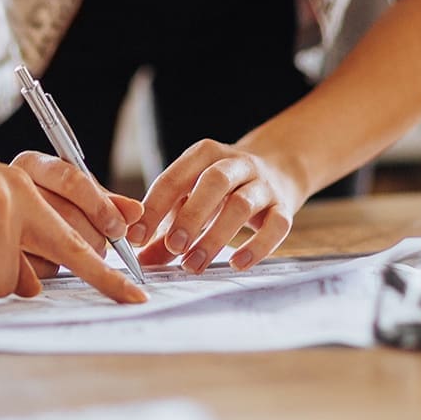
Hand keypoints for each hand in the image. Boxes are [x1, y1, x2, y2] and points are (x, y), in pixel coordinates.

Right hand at [6, 152, 143, 278]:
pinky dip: (47, 272)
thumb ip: (101, 199)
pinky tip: (45, 263)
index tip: (119, 227)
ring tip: (76, 256)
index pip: (72, 180)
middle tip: (104, 247)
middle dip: (96, 238)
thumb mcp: (64, 190)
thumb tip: (135, 214)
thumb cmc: (27, 197)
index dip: (101, 206)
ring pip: (53, 247)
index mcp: (32, 165)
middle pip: (68, 217)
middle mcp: (12, 188)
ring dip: (76, 258)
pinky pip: (32, 270)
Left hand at [130, 139, 305, 272]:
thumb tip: (142, 261)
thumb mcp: (192, 196)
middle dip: (190, 216)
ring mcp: (263, 184)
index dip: (153, 208)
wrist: (278, 167)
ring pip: (242, 205)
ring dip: (216, 236)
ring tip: (194, 264)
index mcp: (205, 155)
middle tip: (172, 247)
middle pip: (214, 183)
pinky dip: (257, 246)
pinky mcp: (284, 207)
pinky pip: (276, 225)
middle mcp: (236, 164)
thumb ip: (166, 227)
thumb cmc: (223, 188)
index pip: (175, 177)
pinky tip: (236, 263)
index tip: (136, 237)